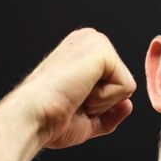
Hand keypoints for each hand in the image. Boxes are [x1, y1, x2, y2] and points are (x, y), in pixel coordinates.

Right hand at [15, 28, 136, 148]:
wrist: (32, 117)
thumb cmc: (49, 119)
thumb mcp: (86, 119)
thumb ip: (109, 112)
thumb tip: (128, 105)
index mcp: (83, 52)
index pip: (115, 84)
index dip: (99, 105)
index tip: (72, 103)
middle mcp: (90, 40)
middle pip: (124, 84)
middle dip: (103, 103)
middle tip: (74, 101)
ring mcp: (95, 41)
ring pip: (127, 86)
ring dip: (103, 102)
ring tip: (75, 95)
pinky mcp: (101, 49)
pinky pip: (127, 86)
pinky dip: (105, 99)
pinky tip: (80, 92)